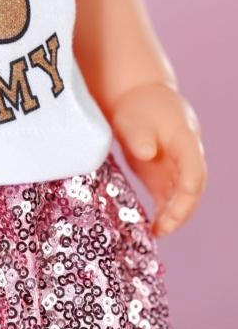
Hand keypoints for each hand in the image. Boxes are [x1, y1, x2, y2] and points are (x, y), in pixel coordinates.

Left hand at [109, 82, 206, 237]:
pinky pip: (170, 196)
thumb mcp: (133, 117)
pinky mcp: (164, 173)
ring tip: (157, 232)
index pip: (194, 172)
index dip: (186, 194)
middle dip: (181, 211)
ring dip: (174, 215)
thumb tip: (146, 153)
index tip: (171, 211)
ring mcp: (178, 165)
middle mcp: (187, 155)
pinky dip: (165, 212)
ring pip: (184, 196)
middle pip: (194, 188)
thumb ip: (140, 136)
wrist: (135, 96)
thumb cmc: (136, 105)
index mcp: (185, 139)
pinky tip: (153, 226)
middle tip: (163, 228)